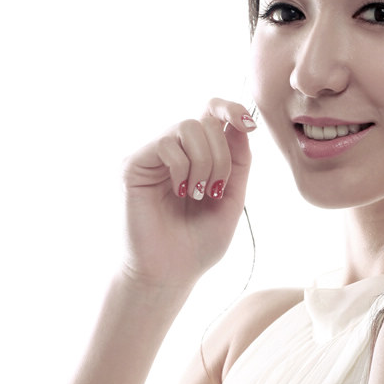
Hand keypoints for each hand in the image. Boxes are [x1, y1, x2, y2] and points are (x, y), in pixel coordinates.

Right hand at [120, 97, 255, 291]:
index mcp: (198, 156)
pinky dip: (182, 169)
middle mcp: (174, 151)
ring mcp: (152, 156)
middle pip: (205, 119)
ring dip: (204, 162)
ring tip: (197, 194)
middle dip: (222, 154)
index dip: (232, 108)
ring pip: (188, 126)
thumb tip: (241, 124)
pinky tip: (179, 193)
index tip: (249, 124)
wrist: (169, 275)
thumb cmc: (197, 245)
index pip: (212, 112)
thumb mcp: (232, 200)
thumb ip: (239, 162)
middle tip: (215, 190)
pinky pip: (167, 144)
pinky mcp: (134, 164)